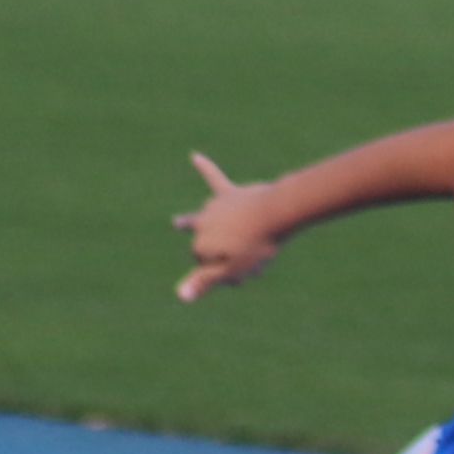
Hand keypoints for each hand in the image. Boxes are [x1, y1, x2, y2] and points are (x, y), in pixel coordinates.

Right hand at [173, 152, 281, 299]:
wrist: (275, 214)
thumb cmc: (256, 246)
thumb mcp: (232, 270)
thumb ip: (204, 281)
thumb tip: (179, 296)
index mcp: (201, 245)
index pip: (205, 266)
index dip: (221, 274)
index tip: (242, 279)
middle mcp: (202, 224)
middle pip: (204, 243)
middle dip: (214, 254)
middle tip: (227, 261)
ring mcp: (214, 207)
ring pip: (208, 218)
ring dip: (210, 225)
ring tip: (178, 223)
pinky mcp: (229, 193)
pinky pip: (214, 177)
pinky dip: (205, 168)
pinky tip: (195, 156)